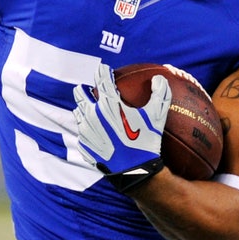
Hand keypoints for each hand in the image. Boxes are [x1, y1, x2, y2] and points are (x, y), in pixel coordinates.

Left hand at [72, 63, 170, 191]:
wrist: (133, 170)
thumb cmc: (146, 141)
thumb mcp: (157, 117)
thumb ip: (160, 95)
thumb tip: (159, 78)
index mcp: (108, 103)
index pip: (101, 79)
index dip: (103, 71)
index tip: (104, 69)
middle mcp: (91, 114)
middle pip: (81, 93)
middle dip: (84, 89)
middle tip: (90, 89)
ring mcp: (85, 130)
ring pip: (78, 112)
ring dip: (84, 109)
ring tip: (91, 110)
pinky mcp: (84, 144)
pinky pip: (83, 133)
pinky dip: (88, 130)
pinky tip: (95, 133)